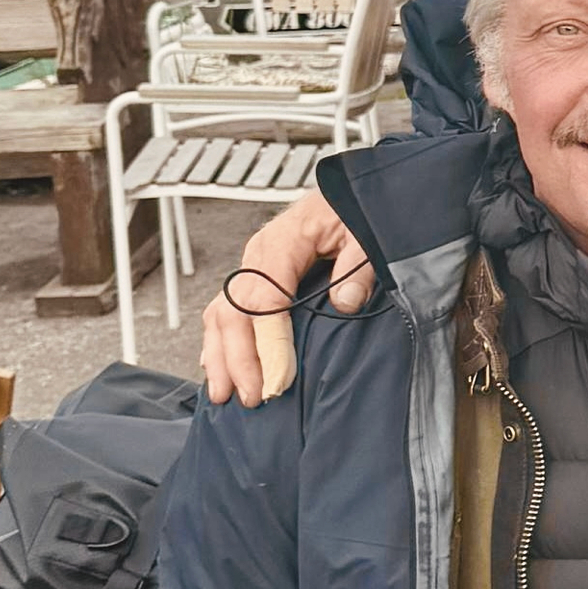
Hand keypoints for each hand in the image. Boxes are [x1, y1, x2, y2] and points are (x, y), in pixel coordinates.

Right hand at [200, 187, 375, 404]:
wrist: (351, 190)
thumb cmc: (357, 210)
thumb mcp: (368, 233)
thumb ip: (358, 267)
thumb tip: (344, 301)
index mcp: (285, 240)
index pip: (265, 298)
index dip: (269, 342)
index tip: (278, 377)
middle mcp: (259, 254)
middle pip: (234, 311)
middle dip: (238, 359)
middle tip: (251, 397)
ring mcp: (252, 265)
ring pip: (222, 314)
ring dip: (221, 357)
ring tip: (225, 394)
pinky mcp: (255, 276)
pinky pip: (227, 312)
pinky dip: (220, 342)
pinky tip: (219, 369)